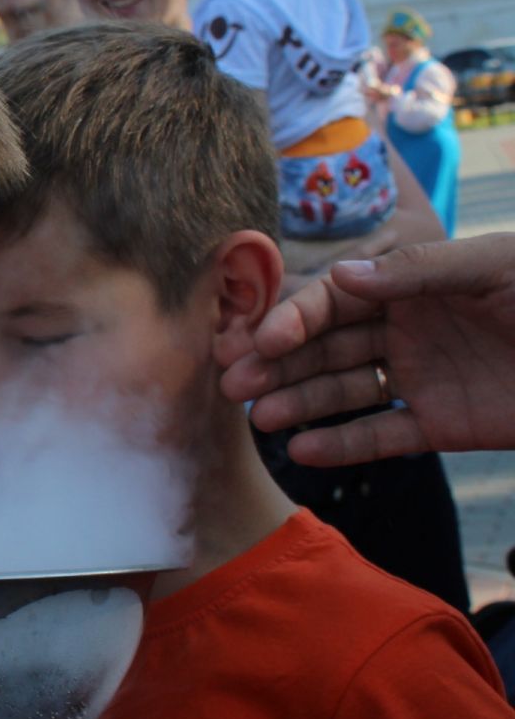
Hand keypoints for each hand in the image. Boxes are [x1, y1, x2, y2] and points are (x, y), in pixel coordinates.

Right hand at [223, 235, 514, 463]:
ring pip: (344, 390)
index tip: (260, 340)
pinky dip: (344, 444)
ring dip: (298, 401)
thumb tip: (341, 277)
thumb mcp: (493, 268)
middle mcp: (406, 328)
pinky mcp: (442, 423)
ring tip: (258, 417)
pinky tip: (304, 450)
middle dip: (276, 362)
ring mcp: (421, 376)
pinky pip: (384, 434)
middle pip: (326, 346)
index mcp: (412, 283)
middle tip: (229, 381)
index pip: (337, 300)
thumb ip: (419, 271)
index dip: (294, 318)